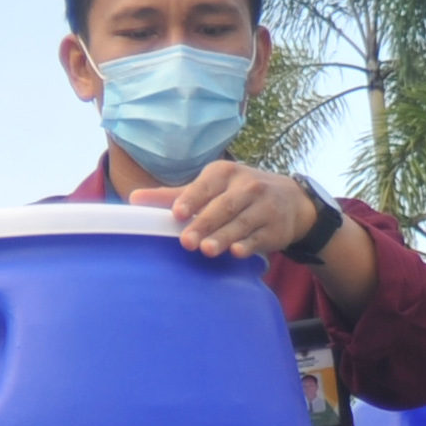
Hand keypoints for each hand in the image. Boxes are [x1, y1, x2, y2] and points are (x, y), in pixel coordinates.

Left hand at [131, 160, 324, 261]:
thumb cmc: (239, 192)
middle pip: (222, 207)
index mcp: (225, 173)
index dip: (192, 199)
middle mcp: (247, 186)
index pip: (206, 186)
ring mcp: (263, 207)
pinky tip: (237, 251)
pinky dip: (249, 244)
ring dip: (223, 237)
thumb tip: (134, 199)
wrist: (291, 200)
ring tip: (207, 250)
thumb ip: (174, 195)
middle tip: (186, 241)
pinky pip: (259, 237)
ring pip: (240, 223)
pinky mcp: (275, 228)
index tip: (178, 213)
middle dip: (204, 223)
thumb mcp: (211, 187)